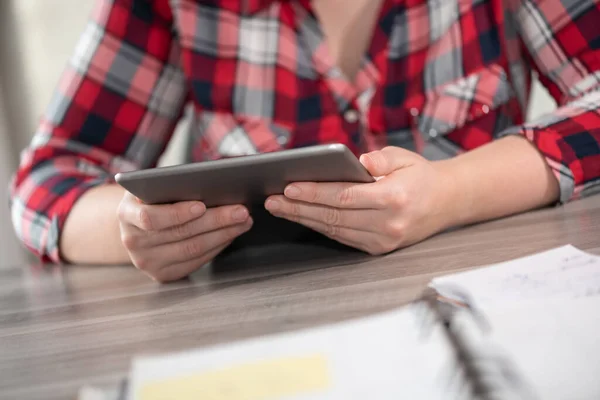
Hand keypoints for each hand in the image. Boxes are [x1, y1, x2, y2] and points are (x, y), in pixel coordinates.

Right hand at [117, 192, 252, 281]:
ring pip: (192, 249)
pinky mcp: (162, 275)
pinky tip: (231, 234)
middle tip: (241, 210)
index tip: (202, 205)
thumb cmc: (151, 199)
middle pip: (180, 234)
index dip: (177, 213)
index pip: (151, 218)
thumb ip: (172, 185)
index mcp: (126, 214)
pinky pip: (195, 262)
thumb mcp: (153, 187)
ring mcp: (146, 262)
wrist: (135, 226)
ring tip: (243, 221)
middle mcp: (133, 241)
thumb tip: (213, 183)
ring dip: (223, 234)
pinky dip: (217, 246)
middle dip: (216, 221)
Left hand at [264, 146, 455, 254]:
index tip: (288, 187)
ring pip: (334, 230)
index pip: (343, 197)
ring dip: (304, 219)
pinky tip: (303, 217)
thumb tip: (356, 162)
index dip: (313, 193)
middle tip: (272, 200)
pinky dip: (320, 227)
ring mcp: (383, 240)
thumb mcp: (404, 157)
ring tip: (280, 208)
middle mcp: (388, 224)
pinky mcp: (379, 248)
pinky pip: (343, 237)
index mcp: (394, 199)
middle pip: (333, 217)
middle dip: (299, 208)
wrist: (447, 202)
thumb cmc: (421, 175)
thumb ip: (380, 159)